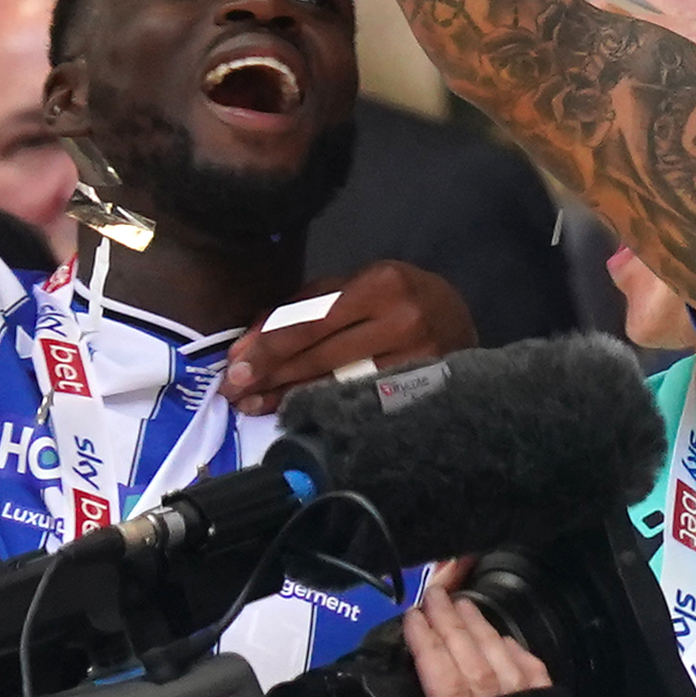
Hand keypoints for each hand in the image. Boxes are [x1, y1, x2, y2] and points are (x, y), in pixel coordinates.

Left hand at [220, 259, 478, 405]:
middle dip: (271, 376)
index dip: (269, 348)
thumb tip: (246, 346)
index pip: (312, 321)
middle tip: (234, 393)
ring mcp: (417, 357)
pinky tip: (297, 412)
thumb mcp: (352, 285)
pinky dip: (323, 406)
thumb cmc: (397, 296)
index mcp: (381, 283)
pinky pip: (361, 400)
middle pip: (321, 356)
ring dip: (290, 397)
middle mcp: (403, 319)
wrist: (459, 317)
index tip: (235, 369)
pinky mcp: (423, 386)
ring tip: (256, 405)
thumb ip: (299, 308)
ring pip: (339, 383)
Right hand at [335, 576, 559, 696]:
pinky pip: (538, 690)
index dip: (430, 641)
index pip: (446, 677)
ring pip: (513, 670)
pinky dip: (522, 660)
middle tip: (438, 594)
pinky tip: (505, 643)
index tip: (415, 614)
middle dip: (458, 625)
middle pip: (481, 663)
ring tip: (464, 607)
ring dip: (488, 635)